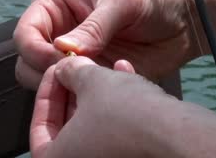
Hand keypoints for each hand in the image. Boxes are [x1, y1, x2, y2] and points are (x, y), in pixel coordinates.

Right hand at [14, 0, 199, 88]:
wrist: (183, 17)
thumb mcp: (122, 0)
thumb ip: (94, 25)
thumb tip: (62, 47)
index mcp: (58, 6)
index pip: (26, 33)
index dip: (35, 49)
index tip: (57, 58)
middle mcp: (62, 33)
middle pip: (29, 62)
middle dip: (46, 72)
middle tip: (76, 73)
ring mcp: (78, 58)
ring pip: (49, 83)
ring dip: (64, 87)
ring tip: (92, 80)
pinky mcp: (95, 76)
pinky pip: (77, 94)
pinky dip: (84, 98)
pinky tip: (106, 89)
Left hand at [30, 56, 177, 157]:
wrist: (175, 133)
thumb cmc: (126, 114)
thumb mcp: (92, 82)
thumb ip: (71, 72)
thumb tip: (66, 67)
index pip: (40, 126)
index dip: (46, 91)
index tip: (57, 71)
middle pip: (69, 124)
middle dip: (76, 89)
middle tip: (79, 68)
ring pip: (97, 124)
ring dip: (101, 92)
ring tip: (108, 67)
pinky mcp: (134, 155)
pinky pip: (117, 129)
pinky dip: (119, 104)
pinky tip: (127, 75)